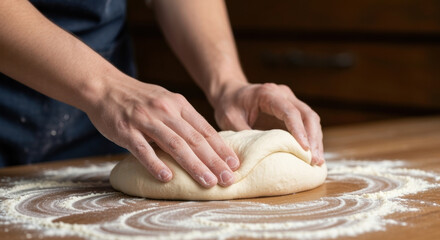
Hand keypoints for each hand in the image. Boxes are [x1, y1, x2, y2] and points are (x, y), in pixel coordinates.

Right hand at [86, 76, 239, 187]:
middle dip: (214, 161)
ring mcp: (146, 120)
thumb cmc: (139, 99)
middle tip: (227, 179)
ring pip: (175, 145)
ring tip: (208, 182)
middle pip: (195, 139)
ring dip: (193, 165)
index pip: (205, 130)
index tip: (234, 164)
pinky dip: (156, 164)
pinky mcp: (126, 130)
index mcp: (178, 104)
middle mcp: (165, 110)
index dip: (221, 148)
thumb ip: (183, 118)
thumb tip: (205, 141)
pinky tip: (167, 178)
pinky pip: (143, 149)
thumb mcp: (165, 101)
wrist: (104, 86)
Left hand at [212, 82, 324, 165]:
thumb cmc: (229, 105)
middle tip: (315, 160)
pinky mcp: (292, 111)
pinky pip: (306, 124)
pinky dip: (311, 139)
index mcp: (268, 94)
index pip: (289, 111)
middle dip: (313, 138)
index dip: (298, 130)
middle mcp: (283, 95)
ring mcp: (290, 101)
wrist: (231, 93)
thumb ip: (244, 135)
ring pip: (311, 119)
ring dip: (316, 140)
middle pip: (307, 114)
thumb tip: (255, 158)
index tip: (304, 148)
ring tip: (317, 162)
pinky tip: (312, 155)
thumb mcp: (229, 119)